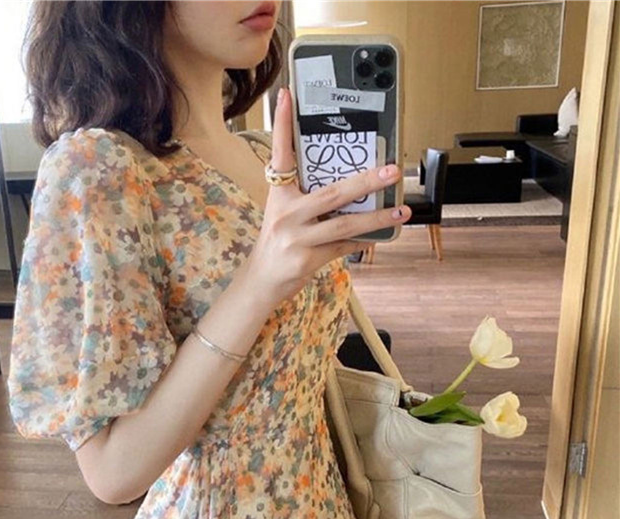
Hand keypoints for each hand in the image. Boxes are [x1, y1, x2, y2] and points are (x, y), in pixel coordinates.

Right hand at [244, 86, 410, 309]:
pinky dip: (363, 241)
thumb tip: (351, 180)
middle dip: (365, 181)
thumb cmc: (277, 242)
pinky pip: (343, 247)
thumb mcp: (285, 213)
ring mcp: (296, 239)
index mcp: (278, 196)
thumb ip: (308, 196)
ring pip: (344, 225)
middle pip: (331, 193)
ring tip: (401, 210)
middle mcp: (286, 215)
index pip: (280, 155)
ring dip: (377, 217)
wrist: (261, 281)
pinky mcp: (307, 260)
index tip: (288, 94)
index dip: (284, 125)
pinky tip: (382, 235)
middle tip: (392, 170)